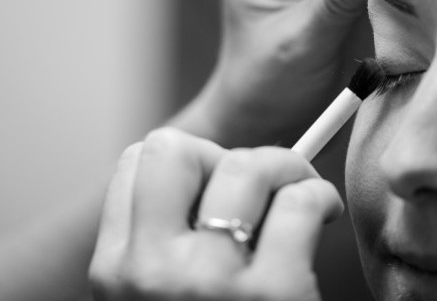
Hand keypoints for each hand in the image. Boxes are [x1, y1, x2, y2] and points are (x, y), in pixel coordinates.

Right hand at [89, 128, 342, 300]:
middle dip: (228, 156)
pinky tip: (320, 217)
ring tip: (300, 197)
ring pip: (248, 166)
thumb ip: (168, 237)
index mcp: (116, 271)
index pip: (139, 160)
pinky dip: (319, 199)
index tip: (217, 187)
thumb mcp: (161, 296)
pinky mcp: (274, 298)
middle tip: (259, 185)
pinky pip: (300, 203)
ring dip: (287, 170)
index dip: (188, 163)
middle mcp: (152, 274)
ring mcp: (210, 285)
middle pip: (180, 149)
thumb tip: (226, 164)